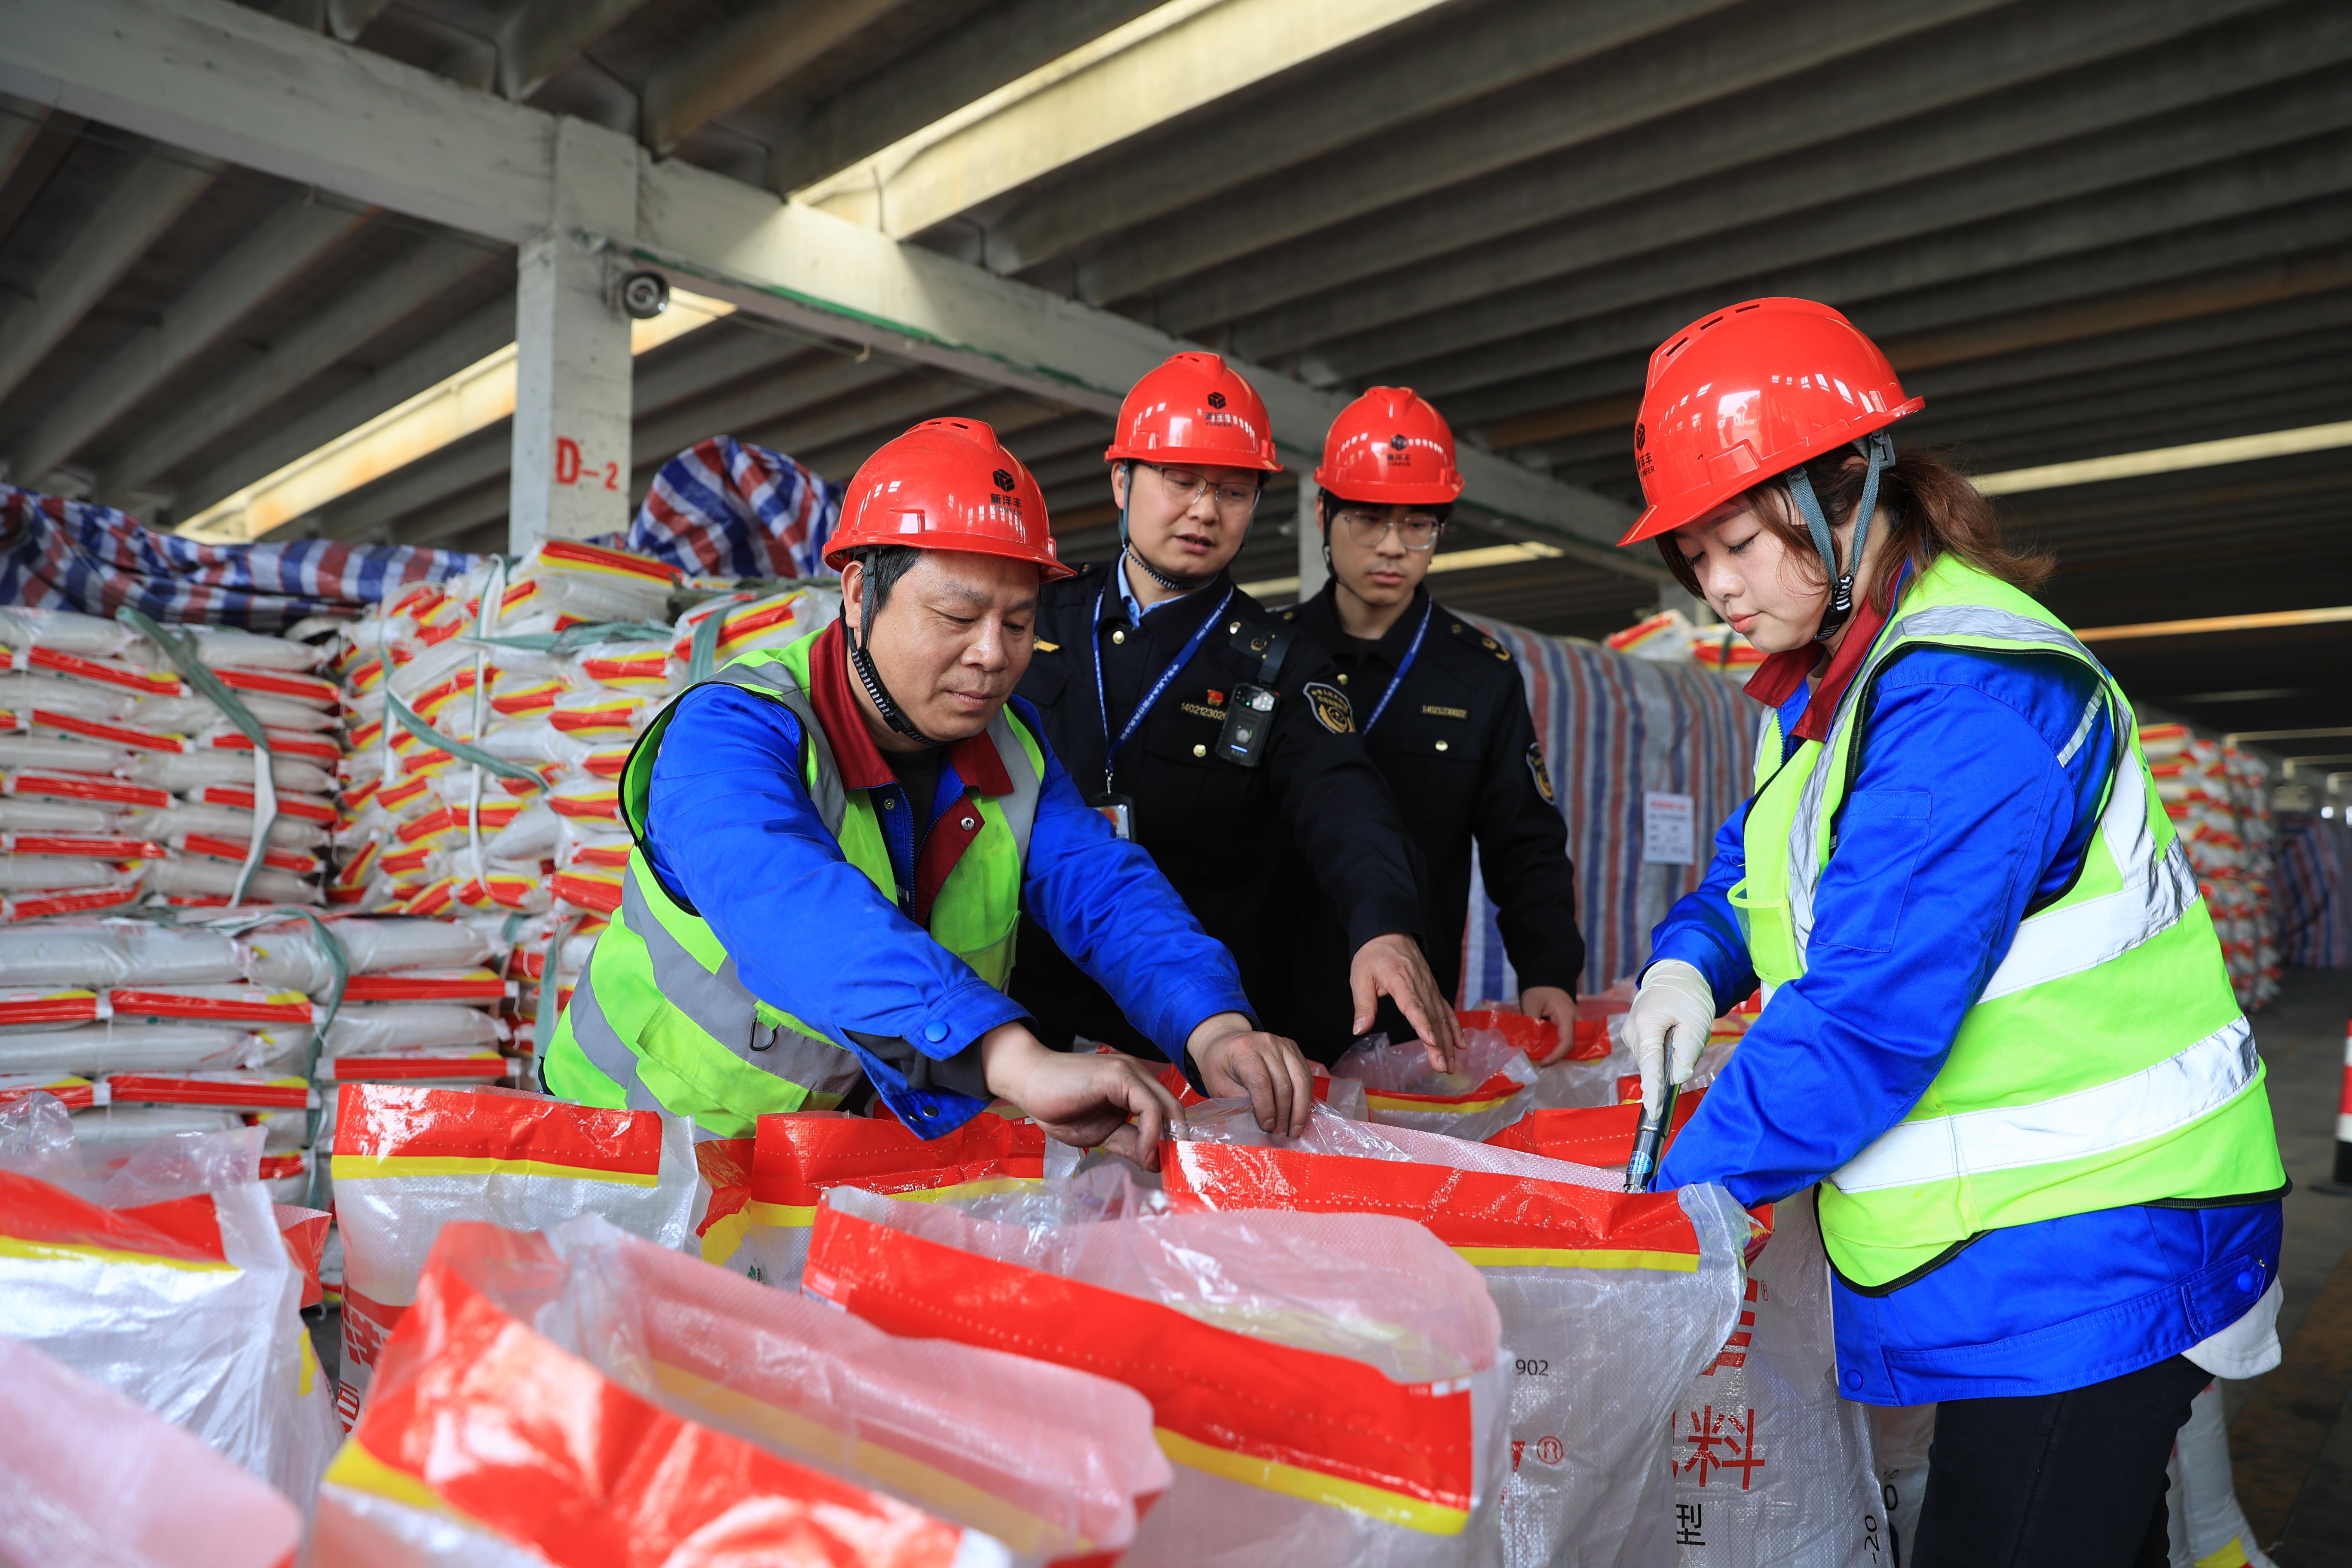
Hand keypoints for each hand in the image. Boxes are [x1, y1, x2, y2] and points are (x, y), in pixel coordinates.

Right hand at [979, 1022, 1183, 1169]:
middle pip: (1173, 1110)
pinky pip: (1149, 1107)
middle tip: (1170, 1171)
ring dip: (1165, 1142)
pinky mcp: (1120, 1075)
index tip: (1168, 1168)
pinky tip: (1143, 1153)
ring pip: (1166, 1107)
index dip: (1172, 1141)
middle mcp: (1138, 1075)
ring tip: (1154, 1165)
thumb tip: (1155, 1163)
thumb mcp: (1102, 1134)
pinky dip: (1151, 1134)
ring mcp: (1130, 1072)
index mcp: (1135, 1086)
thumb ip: (1129, 1143)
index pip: (1167, 1113)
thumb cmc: (1059, 1106)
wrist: (1028, 1084)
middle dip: (1176, 1143)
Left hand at [1187, 1013, 1312, 1137]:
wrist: (1224, 1043)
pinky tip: (1298, 1114)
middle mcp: (1267, 1043)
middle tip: (1281, 1136)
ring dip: (1300, 1110)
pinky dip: (1304, 1098)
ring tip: (1294, 1130)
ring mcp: (1283, 1045)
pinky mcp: (1293, 1050)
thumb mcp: (1218, 1085)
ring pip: (1301, 1081)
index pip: (1261, 1082)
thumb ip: (1237, 1101)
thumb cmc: (1218, 1065)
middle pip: (1284, 1084)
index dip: (1266, 1108)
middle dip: (1284, 1115)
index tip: (1267, 1127)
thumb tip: (1261, 1120)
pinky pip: (1306, 1077)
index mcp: (1244, 1050)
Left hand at [1351, 932, 1460, 1073]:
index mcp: (1400, 980)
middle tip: (1443, 1067)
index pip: (1413, 1005)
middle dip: (1439, 1044)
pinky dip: (1455, 1028)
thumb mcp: (1360, 977)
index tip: (1430, 1041)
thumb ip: (1363, 1005)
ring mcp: (1430, 988)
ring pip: (1441, 1017)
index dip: (1422, 1024)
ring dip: (1448, 1042)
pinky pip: (1446, 1010)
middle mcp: (1420, 985)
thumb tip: (1359, 1029)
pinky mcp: (1433, 990)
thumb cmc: (1373, 956)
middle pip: (1432, 1017)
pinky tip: (1460, 1045)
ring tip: (1451, 1065)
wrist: (1390, 932)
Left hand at [1518, 985, 1578, 1065]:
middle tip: (1541, 1063)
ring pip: (1569, 1042)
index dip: (1556, 1055)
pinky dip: (1557, 1046)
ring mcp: (1573, 1021)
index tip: (1543, 1062)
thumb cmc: (1538, 989)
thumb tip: (1527, 1045)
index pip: (1566, 1041)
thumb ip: (1530, 1023)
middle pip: (1571, 1044)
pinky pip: (1566, 1037)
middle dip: (1557, 1056)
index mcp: (1566, 1014)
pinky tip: (1546, 1050)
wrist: (1545, 976)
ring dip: (1557, 1052)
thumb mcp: (1530, 1003)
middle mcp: (1574, 1019)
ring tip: (1542, 1059)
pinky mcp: (1568, 1022)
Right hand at [1628, 960, 1715, 1117]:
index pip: (1649, 1066)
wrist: (1676, 974)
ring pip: (1651, 1061)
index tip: (1653, 1110)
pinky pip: (1650, 1054)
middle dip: (1670, 1065)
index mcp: (1646, 1025)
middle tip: (1689, 1040)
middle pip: (1651, 1065)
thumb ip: (1687, 1052)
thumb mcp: (1696, 1022)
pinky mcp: (1634, 1035)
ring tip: (1681, 1031)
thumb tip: (1677, 1078)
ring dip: (1667, 1057)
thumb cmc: (1688, 995)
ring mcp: (1630, 1033)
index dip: (1653, 1090)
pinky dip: (1662, 1051)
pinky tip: (1672, 1033)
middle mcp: (1631, 1031)